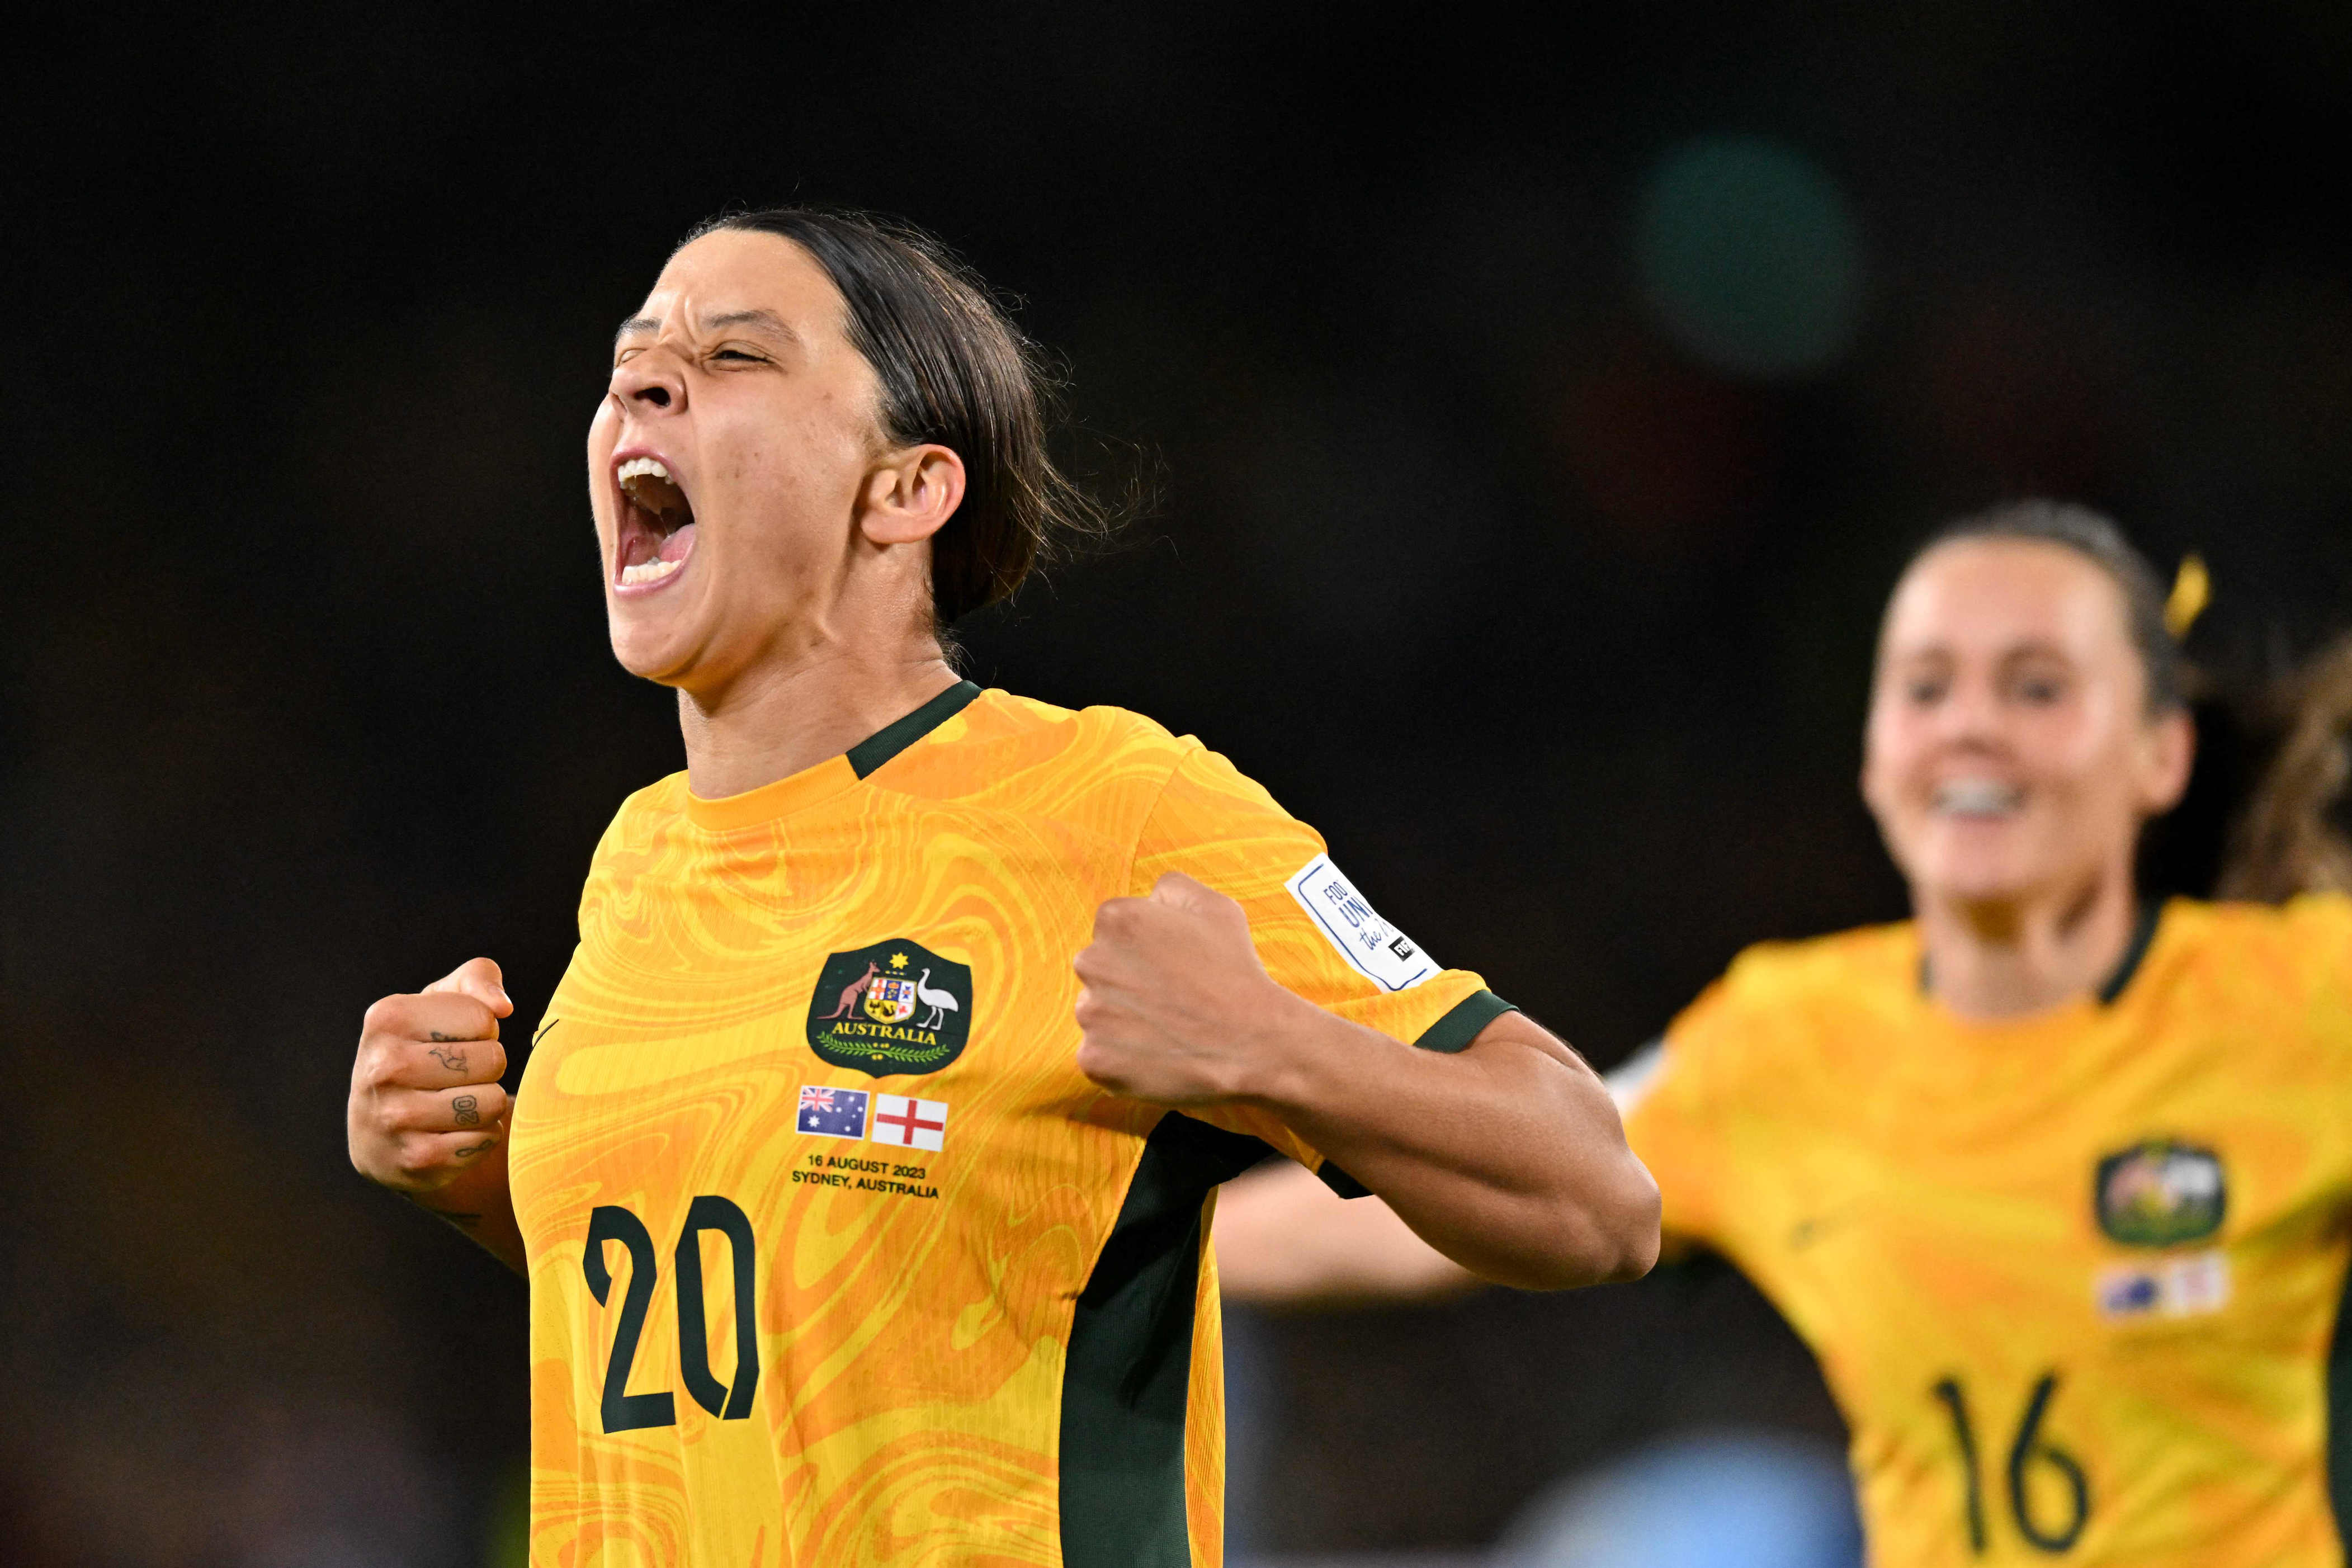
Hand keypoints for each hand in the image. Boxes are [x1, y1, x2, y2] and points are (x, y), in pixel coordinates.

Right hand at [347, 957, 513, 1193]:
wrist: (381, 1130)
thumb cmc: (425, 1049)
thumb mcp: (443, 1001)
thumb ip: (478, 978)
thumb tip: (502, 1006)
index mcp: (386, 1018)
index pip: (484, 1018)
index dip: (483, 1029)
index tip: (454, 1039)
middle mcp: (382, 1067)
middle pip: (492, 1060)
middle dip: (489, 1066)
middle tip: (459, 1074)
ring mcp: (395, 1117)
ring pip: (492, 1102)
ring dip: (488, 1102)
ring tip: (458, 1100)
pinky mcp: (416, 1159)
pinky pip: (485, 1138)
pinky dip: (481, 1135)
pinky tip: (451, 1132)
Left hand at [1073, 873, 1309, 1104]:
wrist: (1251, 1044)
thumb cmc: (1236, 973)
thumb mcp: (1215, 907)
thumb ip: (1171, 889)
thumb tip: (1149, 899)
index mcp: (1117, 920)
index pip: (1114, 930)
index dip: (1145, 948)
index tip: (1172, 967)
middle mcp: (1092, 962)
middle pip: (1101, 970)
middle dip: (1128, 981)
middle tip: (1171, 998)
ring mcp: (1089, 1014)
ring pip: (1099, 1013)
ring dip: (1124, 1020)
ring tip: (1168, 1028)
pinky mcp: (1093, 1059)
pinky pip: (1100, 1055)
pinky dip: (1123, 1058)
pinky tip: (1159, 1054)